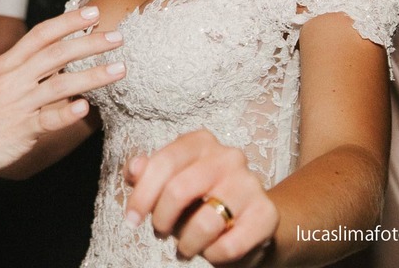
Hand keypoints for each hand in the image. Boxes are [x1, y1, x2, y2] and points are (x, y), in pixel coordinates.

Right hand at [0, 6, 124, 184]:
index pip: (41, 35)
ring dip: (93, 75)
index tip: (92, 12)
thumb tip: (48, 63)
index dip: (68, 22)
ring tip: (119, 68)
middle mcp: (12, 80)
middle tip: (117, 35)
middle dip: (90, 42)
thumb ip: (17, 72)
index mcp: (5, 65)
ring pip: (60, 84)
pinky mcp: (20, 131)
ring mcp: (17, 104)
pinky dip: (67, 113)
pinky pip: (48, 121)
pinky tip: (87, 108)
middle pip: (56, 54)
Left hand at [123, 129, 277, 265]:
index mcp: (200, 142)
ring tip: (186, 246)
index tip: (132, 219)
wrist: (247, 220)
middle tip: (160, 231)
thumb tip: (135, 168)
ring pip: (205, 222)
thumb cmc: (200, 199)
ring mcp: (249, 183)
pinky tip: (211, 251)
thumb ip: (147, 174)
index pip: (163, 163)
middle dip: (162, 219)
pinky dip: (213, 255)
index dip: (142, 195)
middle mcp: (228, 156)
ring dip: (188, 243)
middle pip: (179, 189)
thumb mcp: (169, 182)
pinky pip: (229, 245)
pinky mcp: (266, 214)